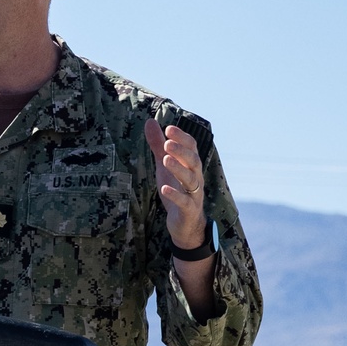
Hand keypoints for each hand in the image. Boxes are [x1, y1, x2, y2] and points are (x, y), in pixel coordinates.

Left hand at [145, 119, 206, 250]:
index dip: (181, 137)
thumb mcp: (165, 166)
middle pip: (193, 160)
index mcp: (191, 165)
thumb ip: (158, 145)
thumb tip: (150, 121)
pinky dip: (175, 195)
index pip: (192, 146)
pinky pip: (184, 202)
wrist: (186, 224)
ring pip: (191, 179)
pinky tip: (164, 189)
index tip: (168, 128)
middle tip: (167, 142)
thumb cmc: (177, 190)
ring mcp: (194, 194)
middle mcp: (196, 177)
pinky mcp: (189, 210)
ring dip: (179, 169)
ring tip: (165, 160)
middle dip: (181, 151)